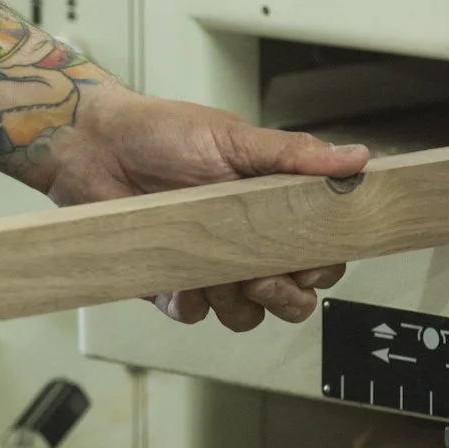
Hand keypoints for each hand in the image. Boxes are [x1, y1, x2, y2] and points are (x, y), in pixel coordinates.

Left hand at [43, 87, 369, 331]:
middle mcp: (245, 242)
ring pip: (248, 314)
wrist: (93, 145)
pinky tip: (181, 278)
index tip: (311, 259)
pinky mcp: (171, 283)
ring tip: (219, 271)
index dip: (322, 265)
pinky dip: (192, 302)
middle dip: (287, 294)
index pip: (319, 253)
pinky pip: (195, 314)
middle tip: (263, 273)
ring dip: (240, 302)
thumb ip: (295, 155)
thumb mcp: (235, 137)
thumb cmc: (160, 133)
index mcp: (271, 207)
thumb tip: (355, 158)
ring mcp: (209, 265)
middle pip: (292, 295)